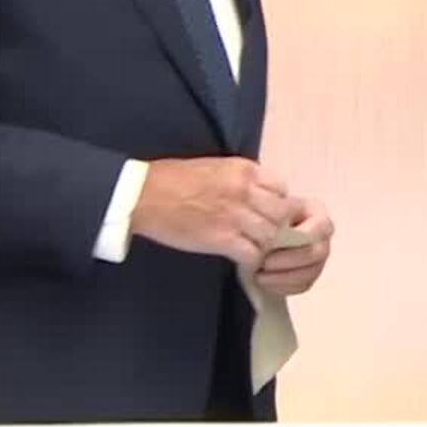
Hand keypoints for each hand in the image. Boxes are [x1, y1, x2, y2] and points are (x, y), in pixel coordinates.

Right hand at [131, 157, 303, 266]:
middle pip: (282, 213)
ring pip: (271, 235)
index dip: (277, 202)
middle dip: (277, 225)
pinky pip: (253, 254)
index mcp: (243, 169)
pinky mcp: (222, 239)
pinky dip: (251, 259)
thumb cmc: (173, 178)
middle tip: (263, 233)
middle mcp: (245, 190)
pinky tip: (240, 258)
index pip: (281, 187)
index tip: (266, 211)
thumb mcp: (215, 167)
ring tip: (251, 247)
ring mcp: (235, 215)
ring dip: (264, 244)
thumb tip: (258, 194)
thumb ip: (240, 179)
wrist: (144, 195)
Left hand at [255, 196, 333, 296]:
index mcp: (318, 214)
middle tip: (264, 263)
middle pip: (314, 253)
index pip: (316, 228)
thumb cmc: (268, 214)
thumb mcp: (271, 207)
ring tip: (260, 276)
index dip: (296, 238)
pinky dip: (283, 287)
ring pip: (310, 273)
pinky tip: (265, 283)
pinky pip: (303, 286)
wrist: (264, 230)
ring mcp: (320, 257)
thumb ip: (276, 214)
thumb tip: (272, 224)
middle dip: (288, 261)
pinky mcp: (311, 275)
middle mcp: (323, 237)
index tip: (270, 244)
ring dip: (284, 278)